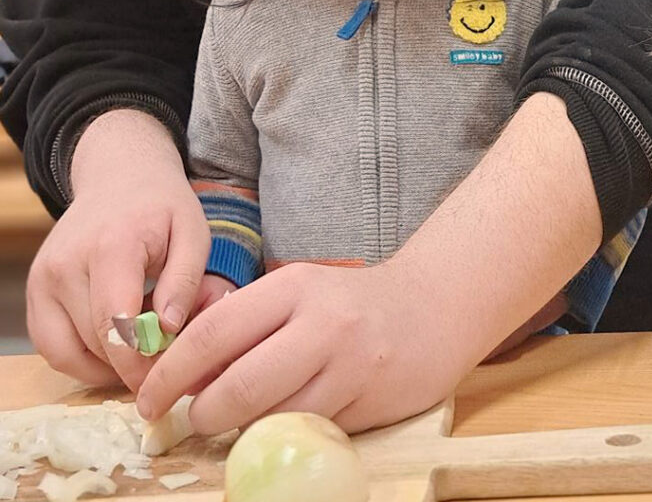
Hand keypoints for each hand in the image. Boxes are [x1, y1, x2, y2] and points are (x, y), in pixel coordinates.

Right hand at [26, 110, 209, 390]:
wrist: (118, 177)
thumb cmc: (162, 206)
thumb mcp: (193, 232)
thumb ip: (185, 280)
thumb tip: (168, 330)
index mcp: (112, 247)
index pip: (115, 323)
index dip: (138, 362)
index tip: (164, 379)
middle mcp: (66, 265)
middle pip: (93, 343)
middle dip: (129, 365)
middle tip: (163, 363)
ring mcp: (43, 279)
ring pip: (67, 353)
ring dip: (104, 366)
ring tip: (141, 349)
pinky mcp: (34, 292)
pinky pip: (51, 346)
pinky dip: (82, 357)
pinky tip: (115, 345)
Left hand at [136, 259, 466, 433]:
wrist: (431, 308)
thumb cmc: (351, 304)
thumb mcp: (298, 298)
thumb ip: (246, 329)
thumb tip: (184, 380)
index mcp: (294, 287)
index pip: (215, 331)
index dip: (171, 372)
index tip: (149, 398)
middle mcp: (322, 322)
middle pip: (238, 385)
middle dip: (202, 413)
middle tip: (192, 419)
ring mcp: (349, 364)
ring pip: (272, 418)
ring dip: (242, 430)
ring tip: (241, 419)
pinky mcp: (369, 401)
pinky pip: (308, 431)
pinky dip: (284, 435)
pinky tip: (286, 420)